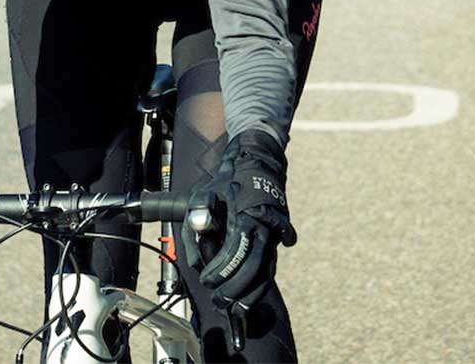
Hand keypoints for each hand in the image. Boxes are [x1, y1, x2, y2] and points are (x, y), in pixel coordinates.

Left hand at [181, 130, 295, 311]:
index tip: (207, 280)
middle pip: (254, 266)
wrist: (258, 165)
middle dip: (236, 287)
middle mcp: (265, 227)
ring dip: (251, 292)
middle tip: (219, 300)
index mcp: (246, 214)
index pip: (236, 248)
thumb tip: (198, 226)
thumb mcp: (206, 190)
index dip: (222, 268)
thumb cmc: (227, 181)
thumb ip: (198, 210)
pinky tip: (249, 300)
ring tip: (236, 309)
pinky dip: (260, 285)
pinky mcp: (276, 240)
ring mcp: (273, 235)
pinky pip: (270, 267)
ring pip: (266, 270)